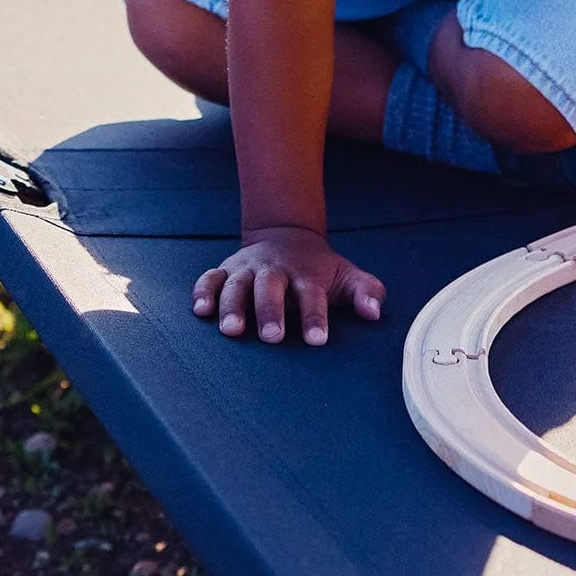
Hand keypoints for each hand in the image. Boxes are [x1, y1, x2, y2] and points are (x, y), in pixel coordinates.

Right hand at [192, 224, 385, 345]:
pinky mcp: (225, 272)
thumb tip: (374, 312)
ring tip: (231, 331)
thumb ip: (365, 292)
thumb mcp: (346, 276)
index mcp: (305, 273)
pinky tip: (201, 312)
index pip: (311, 294)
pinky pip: (209, 279)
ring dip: (232, 306)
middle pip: (270, 288)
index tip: (318, 339)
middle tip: (273, 338)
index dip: (315, 316)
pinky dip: (203, 293)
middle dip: (270, 311)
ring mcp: (247, 270)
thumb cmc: (318, 269)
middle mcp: (274, 270)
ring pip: (236, 285)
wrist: (287, 235)